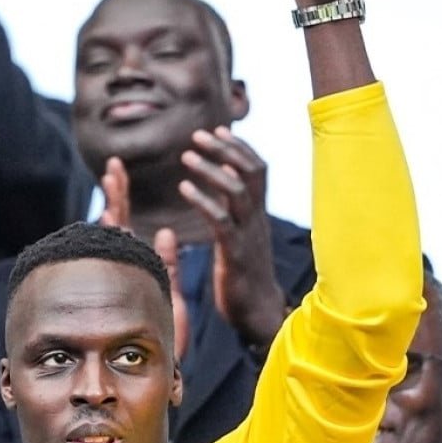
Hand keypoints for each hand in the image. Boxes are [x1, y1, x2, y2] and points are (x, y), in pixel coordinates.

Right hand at [98, 159, 189, 359]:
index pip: (127, 222)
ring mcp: (125, 276)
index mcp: (138, 264)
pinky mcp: (130, 286)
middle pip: (119, 220)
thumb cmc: (164, 333)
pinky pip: (122, 257)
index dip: (121, 196)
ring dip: (115, 204)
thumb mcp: (170, 290)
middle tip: (113, 165)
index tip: (116, 170)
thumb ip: (169, 262)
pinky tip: (115, 214)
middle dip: (116, 191)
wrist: (163, 366)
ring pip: (118, 235)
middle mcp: (127, 267)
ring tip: (113, 177)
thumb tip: (169, 232)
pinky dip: (119, 236)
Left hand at [179, 128, 285, 348]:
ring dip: (211, 170)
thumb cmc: (244, 275)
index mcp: (258, 214)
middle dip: (225, 149)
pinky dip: (203, 200)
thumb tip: (224, 184)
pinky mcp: (235, 254)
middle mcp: (256, 219)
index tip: (217, 129)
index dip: (238, 147)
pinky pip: (221, 220)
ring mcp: (248, 236)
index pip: (257, 169)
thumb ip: (235, 210)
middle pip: (250, 172)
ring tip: (186, 156)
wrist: (257, 313)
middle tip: (197, 134)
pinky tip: (183, 189)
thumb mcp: (242, 236)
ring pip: (236, 192)